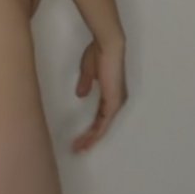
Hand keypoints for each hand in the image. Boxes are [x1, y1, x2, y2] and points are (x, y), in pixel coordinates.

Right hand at [71, 35, 127, 153]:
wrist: (108, 45)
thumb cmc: (98, 53)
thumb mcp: (89, 71)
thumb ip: (86, 83)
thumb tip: (81, 94)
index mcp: (112, 93)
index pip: (101, 116)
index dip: (92, 127)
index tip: (80, 137)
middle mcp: (116, 100)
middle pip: (103, 125)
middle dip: (90, 138)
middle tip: (78, 148)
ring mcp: (116, 102)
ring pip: (103, 127)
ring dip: (91, 139)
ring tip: (79, 148)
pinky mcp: (113, 102)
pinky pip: (103, 123)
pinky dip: (95, 133)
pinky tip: (86, 140)